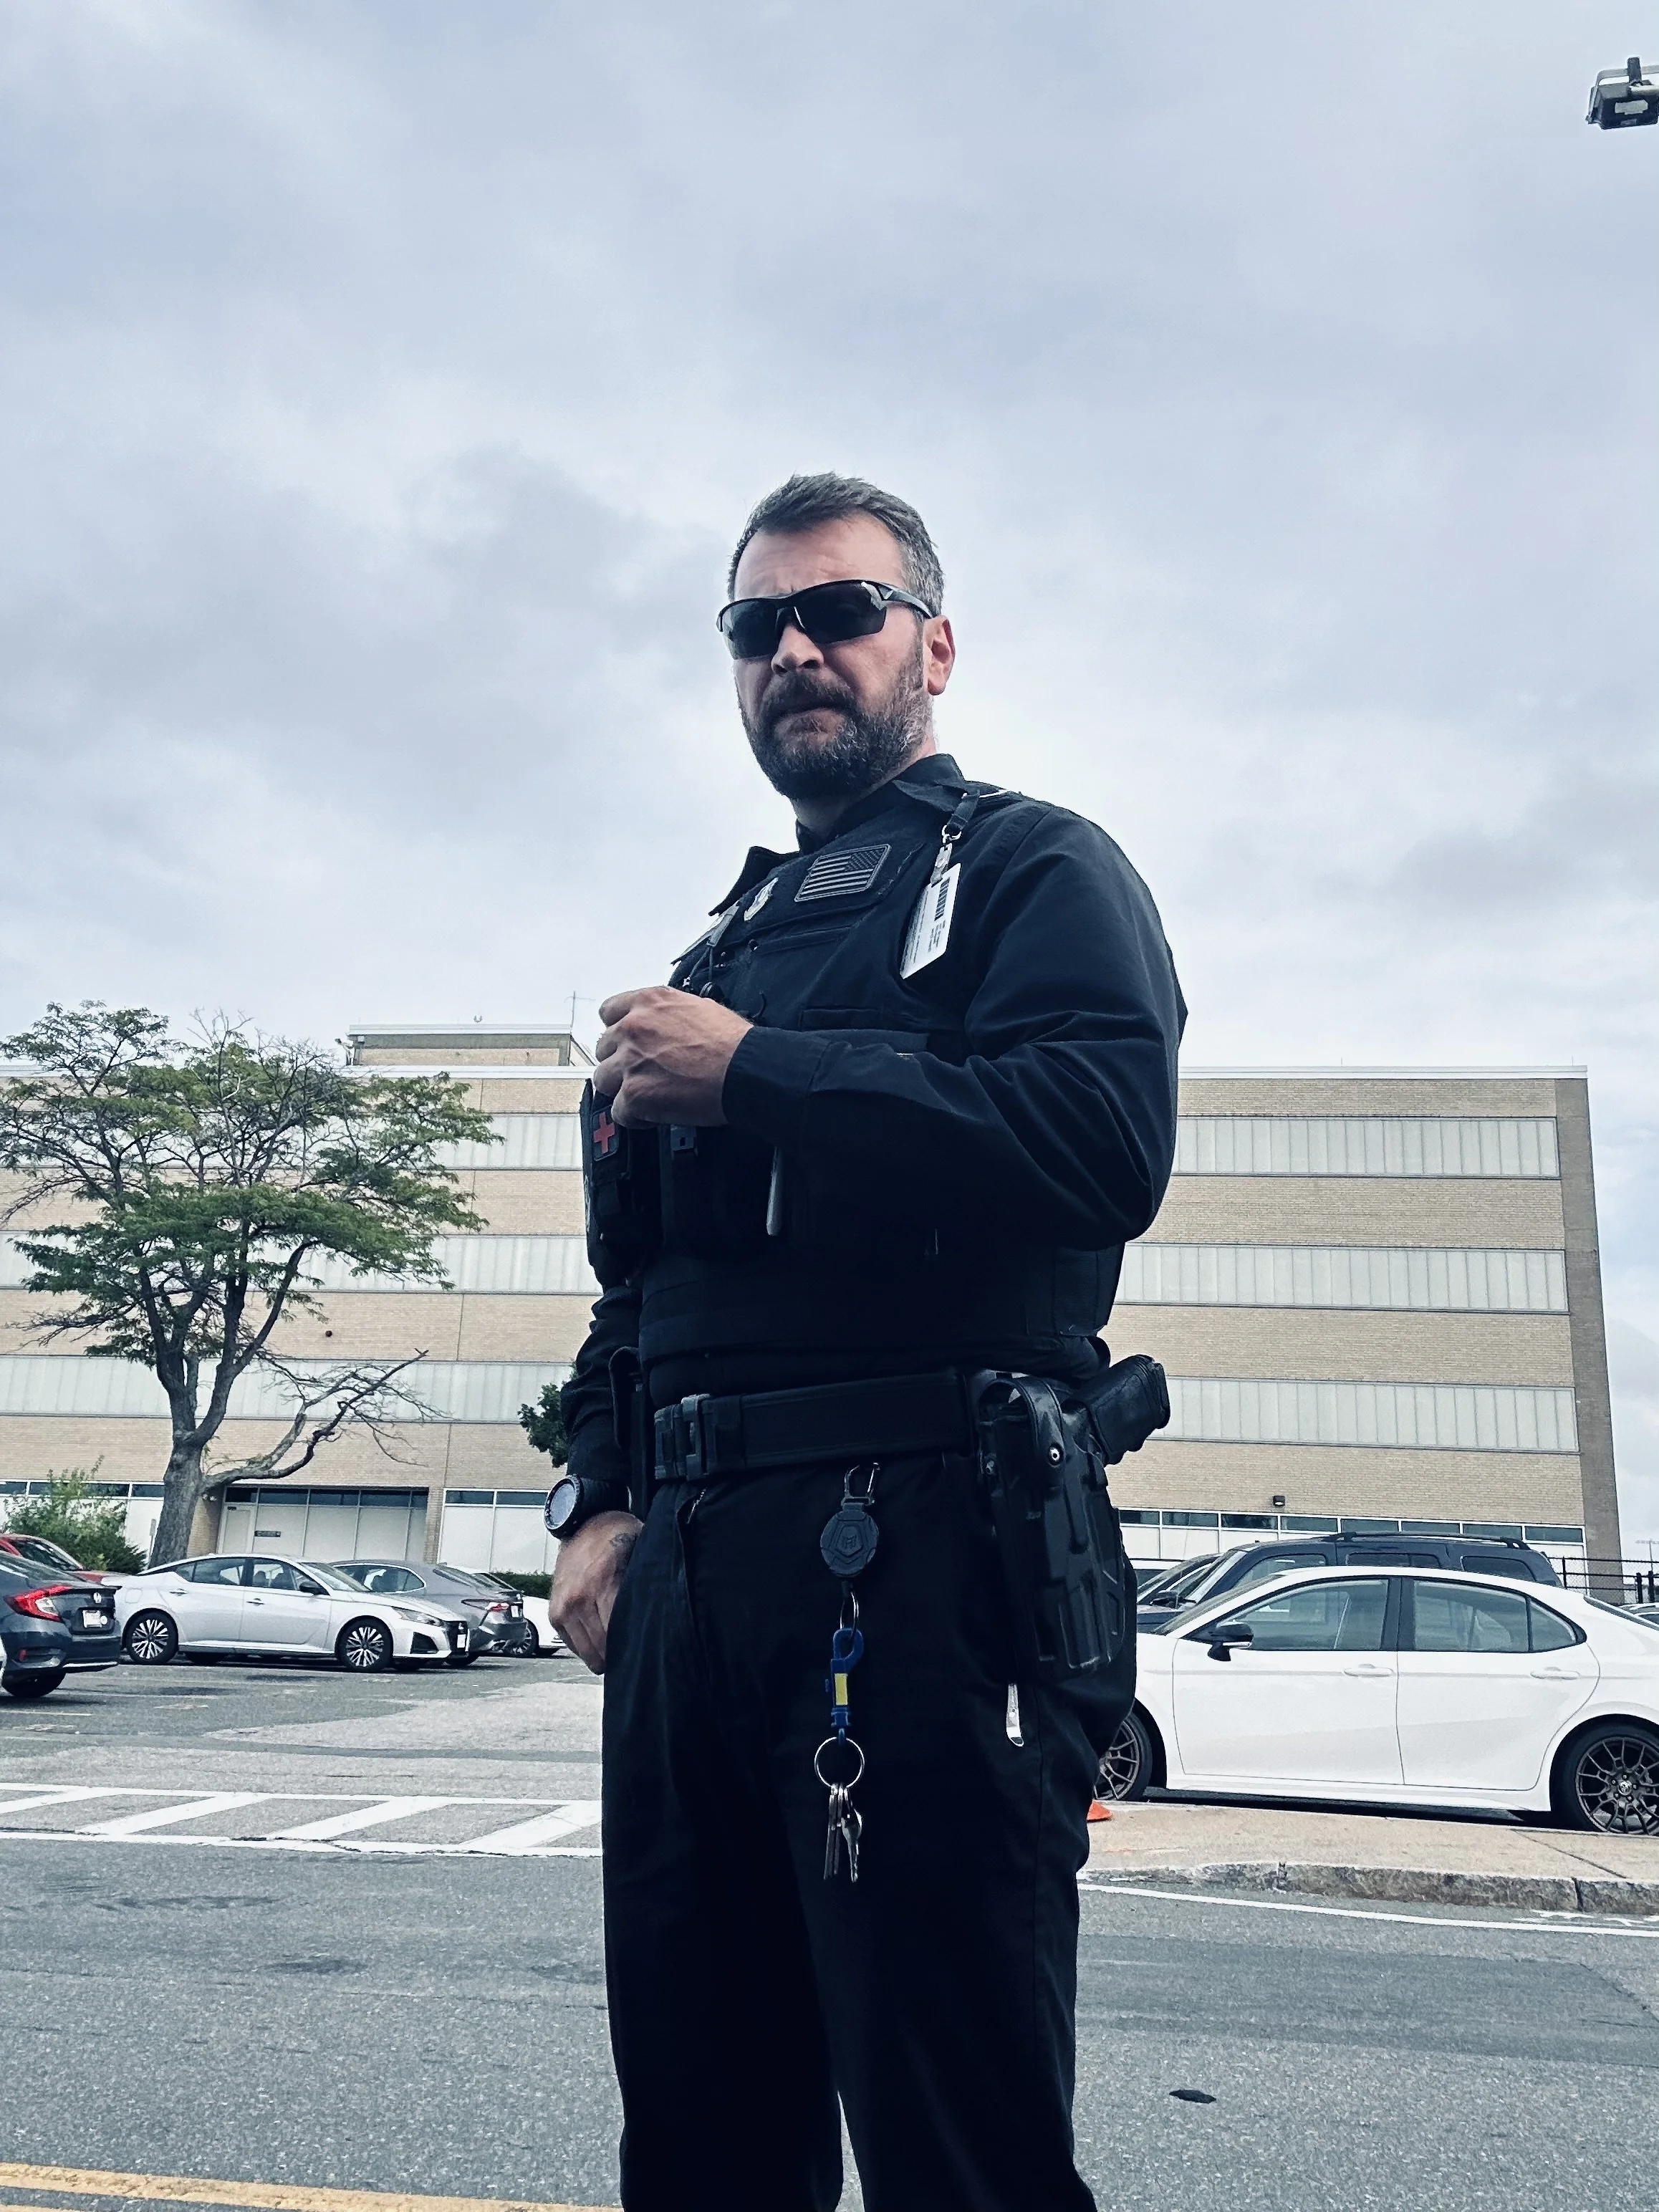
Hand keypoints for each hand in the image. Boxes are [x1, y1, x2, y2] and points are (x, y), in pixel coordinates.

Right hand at [550, 1510, 641, 1673]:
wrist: (585, 1523)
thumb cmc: (617, 1538)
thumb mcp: (640, 1554)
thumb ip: (646, 1586)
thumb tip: (663, 1617)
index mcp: (601, 1584)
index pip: (617, 1633)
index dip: (634, 1647)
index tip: (645, 1650)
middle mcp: (577, 1599)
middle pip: (602, 1649)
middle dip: (619, 1654)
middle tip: (635, 1651)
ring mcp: (562, 1608)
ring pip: (587, 1652)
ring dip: (603, 1654)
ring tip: (618, 1647)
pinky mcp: (554, 1613)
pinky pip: (573, 1645)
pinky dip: (587, 1646)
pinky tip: (601, 1638)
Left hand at [593, 986, 751, 1125]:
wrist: (745, 1071)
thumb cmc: (733, 1043)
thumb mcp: (699, 1008)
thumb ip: (668, 1015)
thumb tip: (664, 1025)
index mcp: (648, 1002)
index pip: (609, 1012)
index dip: (618, 1030)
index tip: (627, 1042)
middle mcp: (633, 1028)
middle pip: (604, 1048)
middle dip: (621, 1061)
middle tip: (644, 1072)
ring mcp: (630, 1061)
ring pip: (603, 1079)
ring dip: (623, 1088)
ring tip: (648, 1095)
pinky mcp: (634, 1094)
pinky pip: (619, 1111)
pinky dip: (635, 1116)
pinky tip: (655, 1113)